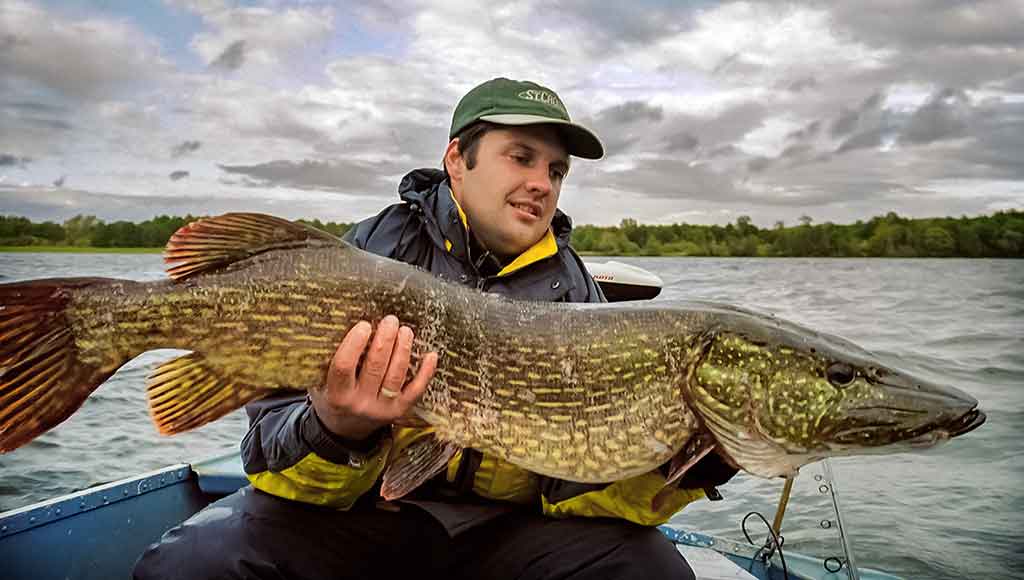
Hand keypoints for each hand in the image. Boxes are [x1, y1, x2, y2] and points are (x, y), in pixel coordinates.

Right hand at [310, 315, 437, 439]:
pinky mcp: (399, 411)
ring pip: (396, 376)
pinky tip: (430, 355)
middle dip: (385, 340)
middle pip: (375, 367)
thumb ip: (328, 359)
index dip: (354, 344)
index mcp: (337, 395)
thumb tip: (340, 323)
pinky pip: (415, 390)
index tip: (364, 325)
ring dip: (402, 350)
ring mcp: (381, 408)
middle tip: (390, 320)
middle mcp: (360, 403)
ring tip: (405, 331)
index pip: (344, 366)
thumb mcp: (321, 382)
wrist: (344, 430)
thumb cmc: (333, 396)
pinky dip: (425, 373)